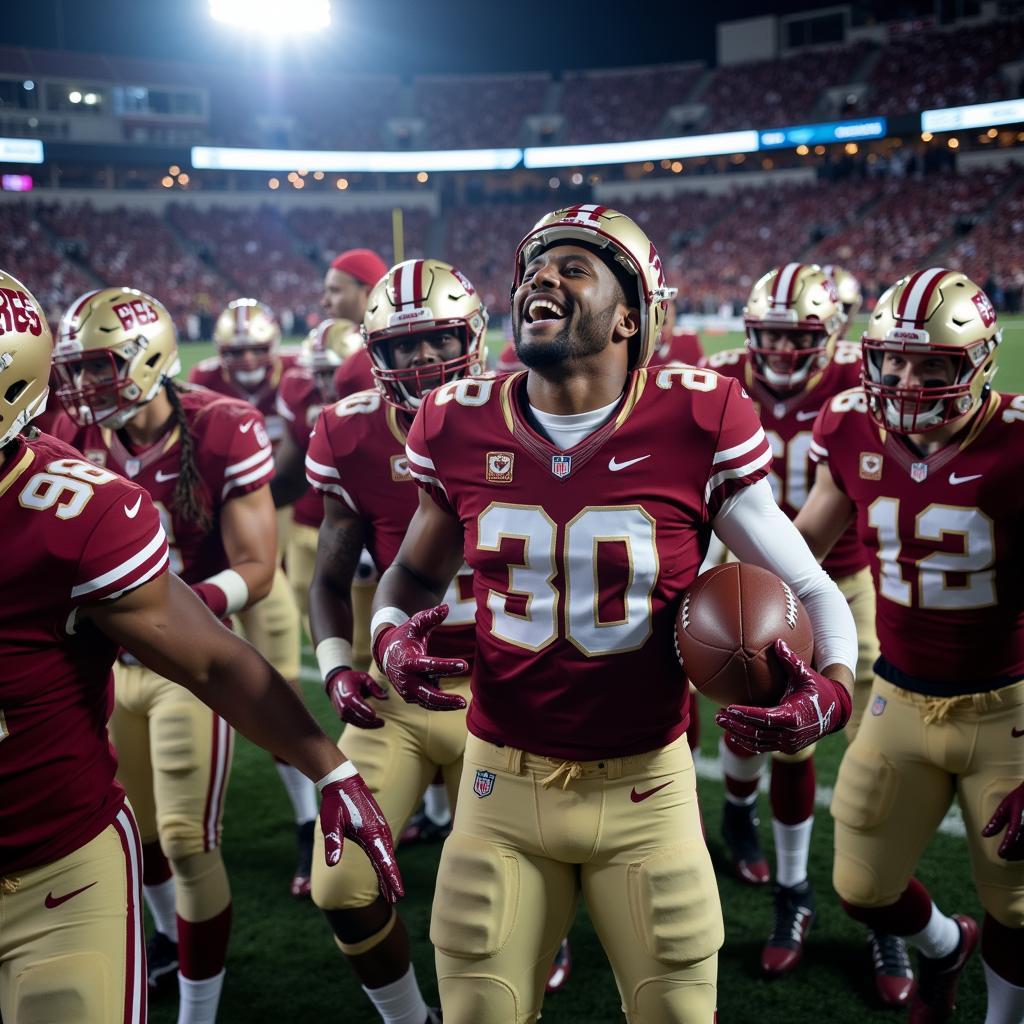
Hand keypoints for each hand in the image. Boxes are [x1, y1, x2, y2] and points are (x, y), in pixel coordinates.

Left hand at [320, 775, 403, 902]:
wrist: (343, 781)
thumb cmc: (335, 803)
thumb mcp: (330, 823)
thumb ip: (333, 842)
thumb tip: (332, 863)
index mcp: (370, 834)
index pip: (383, 862)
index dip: (391, 879)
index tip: (399, 894)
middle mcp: (379, 832)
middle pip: (388, 861)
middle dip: (392, 880)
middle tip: (395, 899)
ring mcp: (380, 828)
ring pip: (387, 855)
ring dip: (389, 871)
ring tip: (391, 891)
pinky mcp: (378, 825)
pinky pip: (384, 847)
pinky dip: (386, 860)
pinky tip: (384, 868)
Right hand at [325, 668, 388, 728]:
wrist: (336, 682)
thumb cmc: (352, 679)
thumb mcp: (364, 677)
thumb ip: (374, 686)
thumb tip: (385, 697)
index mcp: (348, 693)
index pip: (357, 704)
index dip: (365, 711)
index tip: (374, 715)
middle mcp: (343, 704)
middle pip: (357, 716)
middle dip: (370, 722)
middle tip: (383, 722)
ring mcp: (342, 712)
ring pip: (356, 722)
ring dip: (368, 725)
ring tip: (380, 723)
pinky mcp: (342, 717)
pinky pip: (354, 723)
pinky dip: (363, 724)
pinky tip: (373, 723)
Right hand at [374, 605, 467, 711]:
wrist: (386, 652)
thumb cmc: (405, 636)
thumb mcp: (415, 624)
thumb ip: (430, 616)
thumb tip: (446, 607)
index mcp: (407, 661)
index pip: (430, 665)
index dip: (447, 666)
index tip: (464, 665)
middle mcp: (405, 679)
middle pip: (427, 693)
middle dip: (445, 699)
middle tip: (463, 701)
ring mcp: (406, 690)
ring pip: (427, 702)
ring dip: (444, 705)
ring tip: (461, 704)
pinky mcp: (409, 696)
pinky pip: (426, 702)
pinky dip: (439, 704)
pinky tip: (453, 703)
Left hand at [715, 639, 851, 754]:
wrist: (836, 712)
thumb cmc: (819, 689)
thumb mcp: (806, 674)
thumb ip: (790, 660)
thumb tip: (777, 641)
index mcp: (793, 716)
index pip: (764, 717)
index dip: (745, 714)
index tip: (729, 708)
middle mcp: (790, 734)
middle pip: (756, 732)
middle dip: (735, 724)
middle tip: (717, 715)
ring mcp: (789, 744)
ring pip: (758, 743)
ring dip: (738, 733)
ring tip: (722, 721)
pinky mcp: (788, 748)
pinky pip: (764, 747)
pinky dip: (749, 742)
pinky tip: (735, 733)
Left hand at [982, 781, 1023, 860]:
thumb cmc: (1020, 798)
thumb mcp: (1006, 806)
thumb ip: (996, 820)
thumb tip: (984, 834)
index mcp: (1020, 817)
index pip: (1013, 834)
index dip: (1007, 845)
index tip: (1001, 854)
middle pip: (1023, 844)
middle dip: (1013, 852)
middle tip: (1005, 856)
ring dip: (1021, 854)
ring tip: (1011, 856)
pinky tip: (1020, 852)